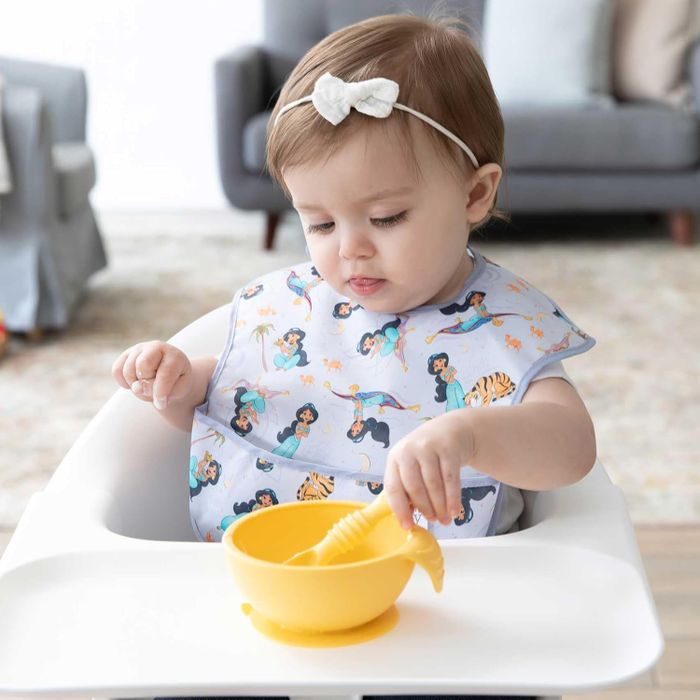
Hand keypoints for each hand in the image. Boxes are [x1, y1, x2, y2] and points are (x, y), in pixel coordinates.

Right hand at [112, 341, 192, 410]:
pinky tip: (134, 384)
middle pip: (143, 365)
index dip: (160, 392)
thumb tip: (136, 388)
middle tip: (152, 390)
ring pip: (128, 370)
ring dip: (134, 386)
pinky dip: (123, 382)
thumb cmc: (176, 383)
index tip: (161, 403)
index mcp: (175, 355)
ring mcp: (140, 349)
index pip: (165, 373)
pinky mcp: (126, 354)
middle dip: (146, 383)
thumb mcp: (177, 390)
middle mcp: (156, 347)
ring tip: (145, 387)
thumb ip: (162, 391)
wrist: (170, 375)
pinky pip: (117, 370)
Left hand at [383, 410, 474, 529]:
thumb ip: (407, 487)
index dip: (400, 509)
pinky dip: (453, 498)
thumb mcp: (411, 464)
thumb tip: (407, 517)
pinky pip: (450, 479)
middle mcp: (408, 450)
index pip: (393, 487)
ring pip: (433, 485)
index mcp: (395, 457)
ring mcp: (428, 447)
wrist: (451, 429)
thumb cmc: (427, 454)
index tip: (407, 527)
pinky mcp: (447, 448)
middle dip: (425, 509)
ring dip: (440, 507)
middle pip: (414, 487)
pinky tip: (455, 511)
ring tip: (445, 520)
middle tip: (433, 522)